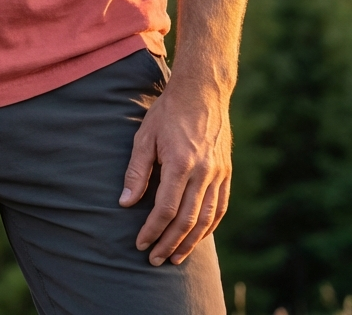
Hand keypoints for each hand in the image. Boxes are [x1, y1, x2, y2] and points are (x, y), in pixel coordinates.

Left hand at [118, 77, 232, 265]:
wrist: (201, 93)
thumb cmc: (167, 113)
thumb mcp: (144, 137)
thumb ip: (136, 172)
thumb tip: (125, 203)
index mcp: (180, 164)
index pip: (166, 209)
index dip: (152, 230)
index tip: (140, 243)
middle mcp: (203, 173)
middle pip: (187, 220)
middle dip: (169, 243)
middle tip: (154, 259)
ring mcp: (218, 174)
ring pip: (207, 219)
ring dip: (191, 242)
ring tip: (175, 257)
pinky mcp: (226, 173)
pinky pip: (220, 207)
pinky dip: (209, 226)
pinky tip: (198, 237)